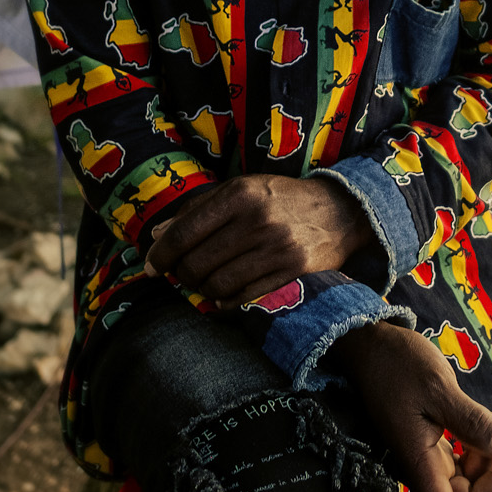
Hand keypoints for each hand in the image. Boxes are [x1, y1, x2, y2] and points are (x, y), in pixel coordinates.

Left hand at [142, 173, 374, 306]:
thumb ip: (197, 209)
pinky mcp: (292, 272)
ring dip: (203, 290)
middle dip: (181, 275)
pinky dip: (226, 301)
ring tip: (206, 282)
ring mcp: (277, 248)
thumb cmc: (280, 199)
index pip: (185, 233)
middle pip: (197, 264)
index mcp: (241, 194)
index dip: (160, 255)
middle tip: (183, 274)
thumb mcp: (240, 190)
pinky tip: (225, 295)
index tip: (151, 266)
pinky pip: (243, 297)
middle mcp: (258, 220)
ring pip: (217, 285)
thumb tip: (156, 236)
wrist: (339, 211)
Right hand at [330, 322, 491, 491]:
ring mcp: (426, 456)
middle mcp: (420, 466)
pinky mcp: (431, 442)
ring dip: (491, 469)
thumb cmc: (398, 363)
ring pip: (465, 486)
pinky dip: (481, 455)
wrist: (370, 344)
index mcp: (417, 461)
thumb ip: (473, 422)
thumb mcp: (439, 387)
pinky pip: (462, 465)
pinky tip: (489, 429)